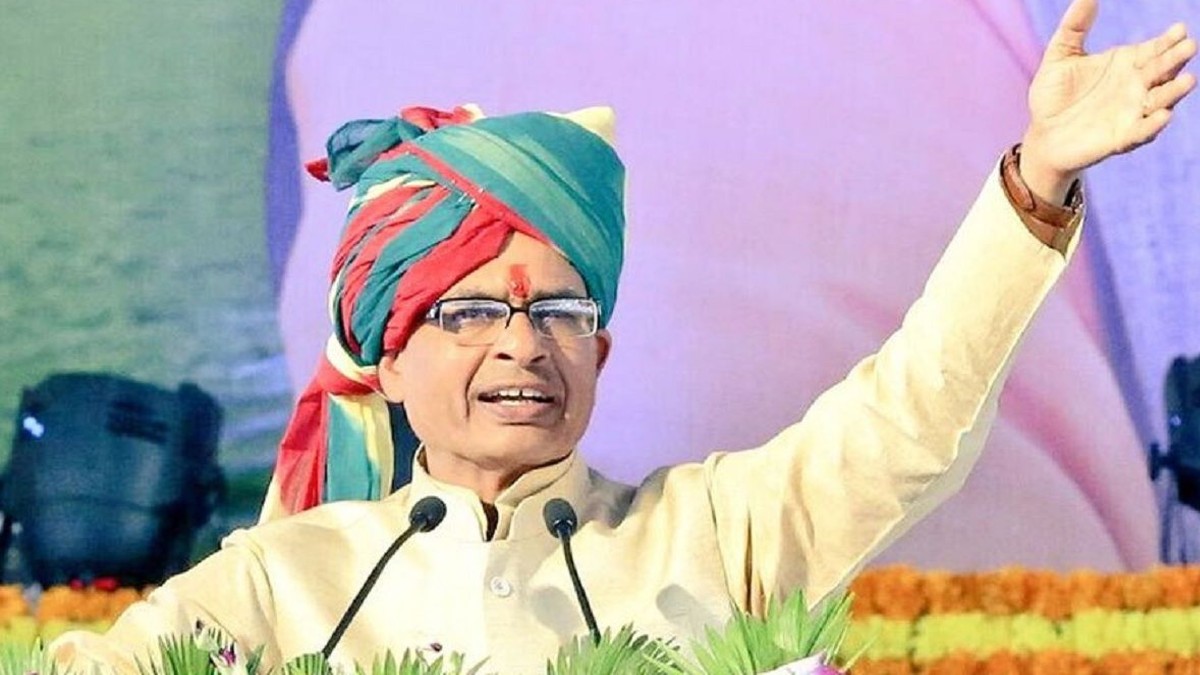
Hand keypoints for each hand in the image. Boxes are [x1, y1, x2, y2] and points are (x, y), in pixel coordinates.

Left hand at [1019, 0, 1196, 202]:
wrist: (1042, 135)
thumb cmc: (1053, 96)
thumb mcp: (1060, 57)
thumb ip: (1074, 27)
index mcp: (1127, 64)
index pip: (1154, 49)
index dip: (1167, 41)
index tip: (1179, 29)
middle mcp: (1136, 87)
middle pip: (1162, 71)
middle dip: (1175, 60)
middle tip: (1188, 46)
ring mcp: (1132, 113)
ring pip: (1160, 100)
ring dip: (1174, 91)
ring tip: (1187, 79)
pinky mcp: (1121, 138)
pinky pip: (1141, 131)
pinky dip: (1152, 125)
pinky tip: (1161, 116)